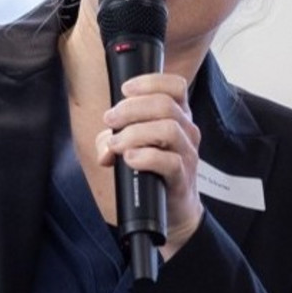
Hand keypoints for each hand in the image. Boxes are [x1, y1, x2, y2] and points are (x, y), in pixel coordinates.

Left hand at [97, 72, 204, 259]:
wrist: (173, 211)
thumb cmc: (152, 172)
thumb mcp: (131, 147)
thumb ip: (112, 139)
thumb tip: (104, 147)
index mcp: (178, 116)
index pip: (175, 86)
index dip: (149, 81)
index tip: (124, 90)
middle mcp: (187, 131)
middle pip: (165, 104)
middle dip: (131, 108)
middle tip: (110, 120)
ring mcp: (187, 153)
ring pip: (168, 129)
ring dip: (135, 132)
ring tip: (116, 144)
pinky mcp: (183, 177)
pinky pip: (169, 161)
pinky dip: (145, 157)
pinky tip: (129, 159)